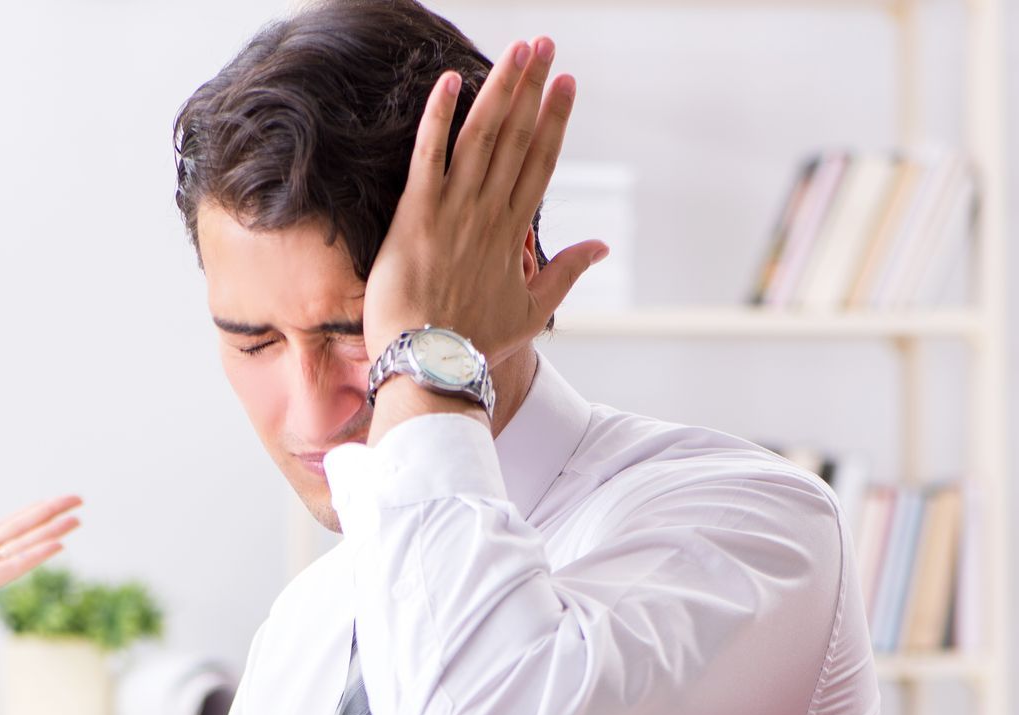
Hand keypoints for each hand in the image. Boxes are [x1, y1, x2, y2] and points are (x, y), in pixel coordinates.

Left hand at [0, 494, 80, 714]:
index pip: (5, 526)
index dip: (30, 512)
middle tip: (80, 499)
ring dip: (52, 532)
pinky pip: (11, 566)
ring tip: (78, 517)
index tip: (52, 501)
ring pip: (23, 546)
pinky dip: (34, 555)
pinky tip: (57, 544)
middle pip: (22, 531)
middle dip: (50, 515)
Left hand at [362, 37, 607, 388]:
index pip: (541, 162)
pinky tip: (450, 79)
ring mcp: (454, 211)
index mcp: (514, 232)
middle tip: (545, 45)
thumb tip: (601, 247)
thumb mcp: (532, 312)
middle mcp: (489, 212)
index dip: (555, 119)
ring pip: (481, 136)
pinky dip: (439, 117)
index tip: (568, 83)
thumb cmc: (476, 344)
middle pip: (518, 137)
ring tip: (516, 49)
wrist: (432, 365)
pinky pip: (428, 156)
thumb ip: (566, 273)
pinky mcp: (417, 215)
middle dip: (533, 87)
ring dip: (500, 88)